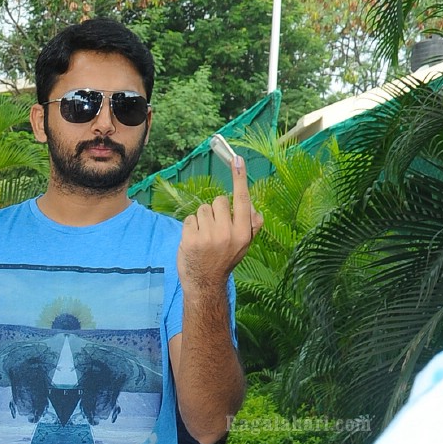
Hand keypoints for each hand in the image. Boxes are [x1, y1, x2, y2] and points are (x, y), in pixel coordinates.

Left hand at [178, 153, 262, 292]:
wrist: (205, 283)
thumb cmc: (225, 259)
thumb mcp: (244, 245)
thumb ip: (251, 224)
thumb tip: (252, 206)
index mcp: (243, 234)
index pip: (242, 200)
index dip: (239, 178)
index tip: (237, 159)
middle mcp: (227, 234)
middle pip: (219, 201)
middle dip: (215, 210)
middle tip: (215, 229)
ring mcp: (208, 237)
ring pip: (203, 209)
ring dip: (202, 219)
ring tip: (204, 237)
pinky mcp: (190, 239)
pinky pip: (190, 219)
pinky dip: (190, 227)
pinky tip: (194, 241)